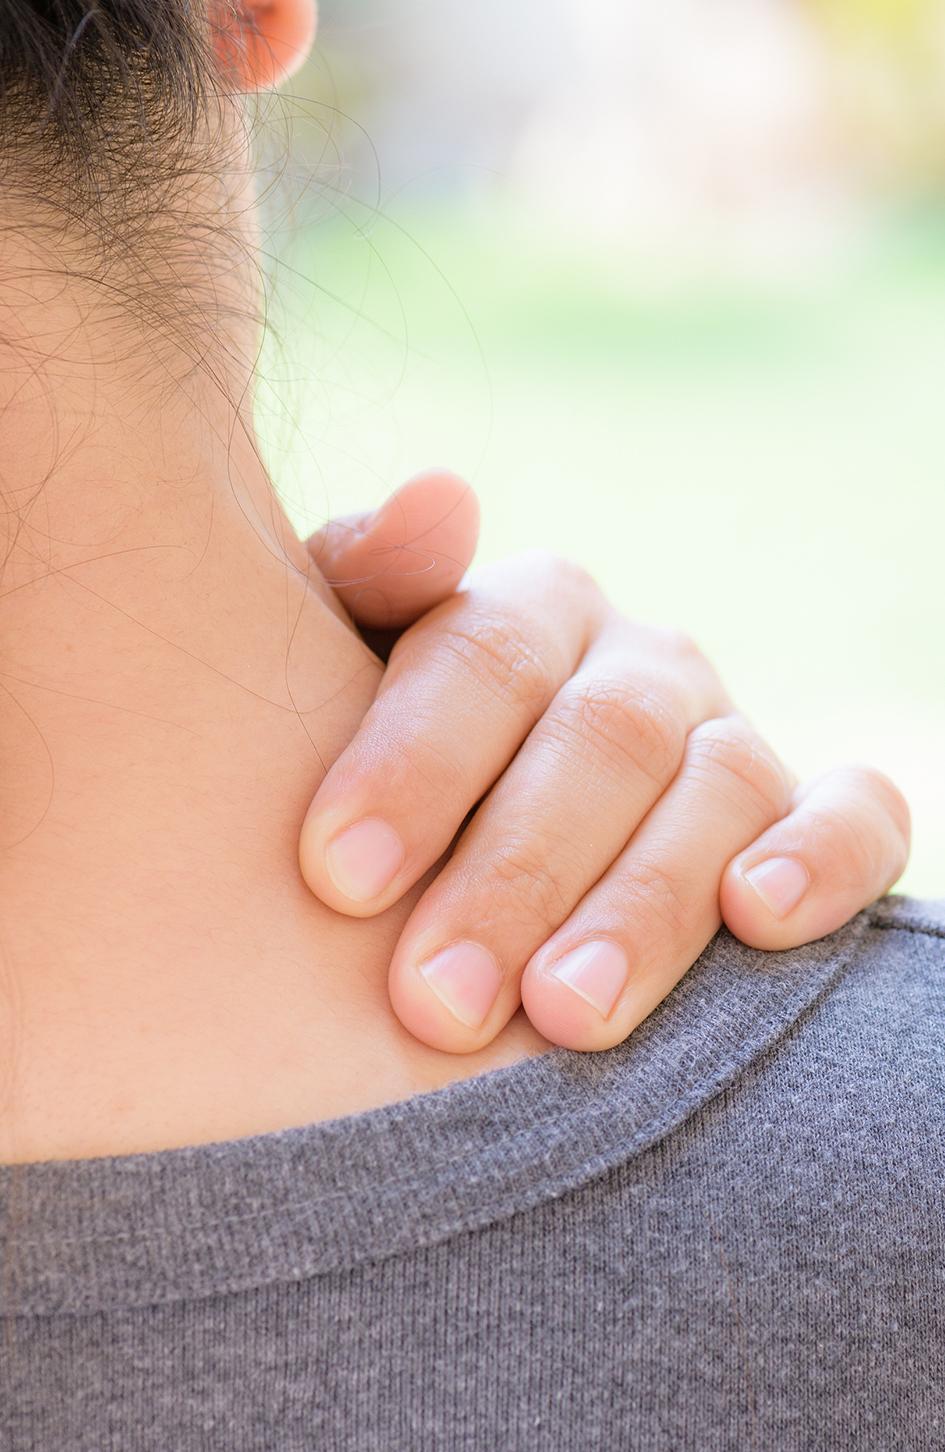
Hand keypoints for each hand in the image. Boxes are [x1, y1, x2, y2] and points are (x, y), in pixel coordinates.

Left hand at [301, 473, 910, 1052]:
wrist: (476, 846)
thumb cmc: (382, 773)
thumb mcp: (340, 666)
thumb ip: (363, 579)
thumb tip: (439, 498)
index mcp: (530, 611)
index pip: (484, 657)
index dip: (415, 763)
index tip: (339, 878)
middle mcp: (641, 664)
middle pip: (600, 740)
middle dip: (516, 875)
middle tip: (433, 998)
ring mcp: (731, 737)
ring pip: (718, 790)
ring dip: (644, 907)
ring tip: (563, 1015)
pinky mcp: (819, 815)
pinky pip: (859, 816)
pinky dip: (823, 858)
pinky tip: (758, 917)